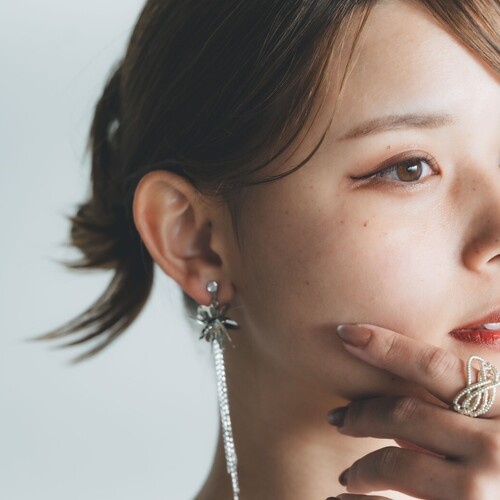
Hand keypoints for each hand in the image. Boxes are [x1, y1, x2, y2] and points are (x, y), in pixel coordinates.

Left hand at [326, 323, 499, 499]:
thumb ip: (474, 416)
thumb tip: (405, 421)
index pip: (437, 366)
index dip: (386, 345)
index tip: (345, 332)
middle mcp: (498, 446)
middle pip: (405, 413)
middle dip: (361, 413)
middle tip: (337, 419)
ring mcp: (484, 491)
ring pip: (394, 464)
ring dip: (359, 469)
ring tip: (347, 478)